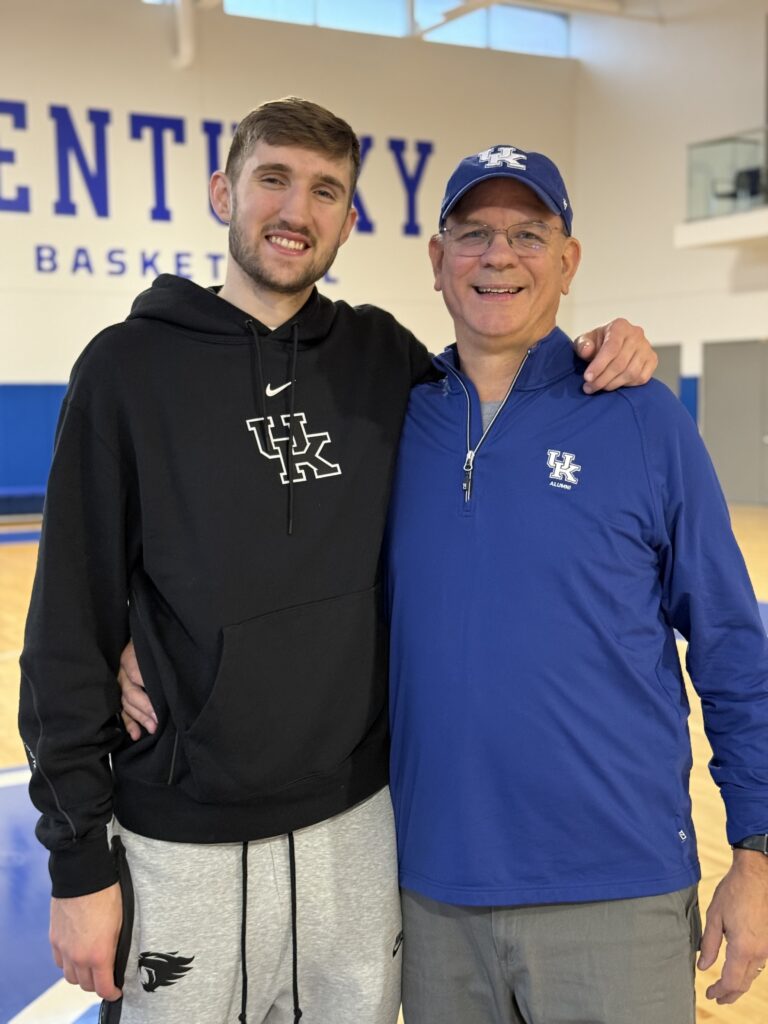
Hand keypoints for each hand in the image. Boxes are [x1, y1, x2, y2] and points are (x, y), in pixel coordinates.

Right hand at [50, 883, 122, 999]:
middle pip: (86, 985)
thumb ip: (115, 948)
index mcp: (98, 954)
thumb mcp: (121, 923)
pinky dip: (68, 964)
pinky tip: (77, 955)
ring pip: (70, 977)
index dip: (112, 993)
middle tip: (106, 977)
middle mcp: (78, 956)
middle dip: (98, 984)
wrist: (82, 876)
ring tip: (91, 967)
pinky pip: (60, 962)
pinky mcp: (54, 938)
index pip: (103, 987)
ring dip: (81, 976)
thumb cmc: (106, 895)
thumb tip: (115, 961)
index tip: (117, 991)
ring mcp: (64, 948)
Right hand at [119, 639, 156, 739]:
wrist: (143, 636)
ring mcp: (120, 682)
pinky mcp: (121, 692)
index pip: (136, 675)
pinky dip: (128, 723)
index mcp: (130, 657)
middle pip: (130, 692)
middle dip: (144, 709)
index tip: (160, 703)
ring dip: (138, 718)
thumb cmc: (156, 642)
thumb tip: (175, 677)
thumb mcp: (157, 647)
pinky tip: (135, 734)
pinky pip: (122, 710)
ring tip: (152, 730)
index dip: (146, 691)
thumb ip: (162, 660)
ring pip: (126, 703)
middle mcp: (122, 671)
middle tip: (158, 721)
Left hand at [574, 317, 656, 393]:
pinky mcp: (652, 360)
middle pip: (620, 363)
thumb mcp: (585, 341)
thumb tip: (586, 350)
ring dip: (613, 384)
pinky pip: (641, 378)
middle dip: (603, 379)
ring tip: (599, 387)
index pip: (611, 348)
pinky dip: (627, 385)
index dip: (599, 365)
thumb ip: (583, 345)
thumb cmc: (596, 344)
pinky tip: (614, 384)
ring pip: (631, 372)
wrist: (611, 347)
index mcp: (619, 326)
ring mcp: (646, 347)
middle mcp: (636, 334)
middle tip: (589, 387)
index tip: (587, 378)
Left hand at [698, 850, 767, 1002]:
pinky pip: (760, 964)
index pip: (731, 981)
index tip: (709, 994)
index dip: (719, 991)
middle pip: (744, 983)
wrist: (757, 875)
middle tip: (717, 998)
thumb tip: (703, 966)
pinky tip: (740, 970)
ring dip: (740, 984)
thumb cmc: (733, 892)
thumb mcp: (714, 916)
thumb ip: (709, 944)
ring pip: (754, 975)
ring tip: (727, 989)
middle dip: (730, 993)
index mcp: (743, 948)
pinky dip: (748, 972)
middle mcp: (759, 952)